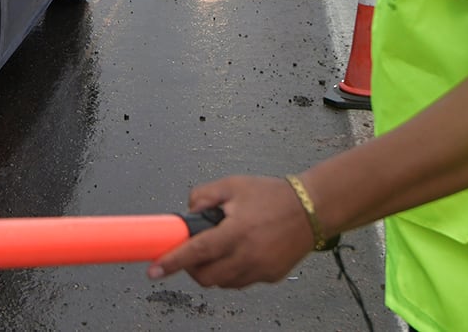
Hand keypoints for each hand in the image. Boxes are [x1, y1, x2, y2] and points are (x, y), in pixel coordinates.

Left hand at [148, 174, 315, 287]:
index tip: (154, 270)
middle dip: (191, 268)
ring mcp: (260, 270)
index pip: (197, 252)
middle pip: (206, 277)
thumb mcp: (233, 185)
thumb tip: (188, 213)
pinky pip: (241, 281)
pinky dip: (231, 272)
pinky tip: (236, 253)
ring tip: (218, 248)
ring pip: (223, 283)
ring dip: (212, 270)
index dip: (173, 262)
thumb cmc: (274, 195)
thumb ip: (204, 195)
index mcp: (237, 231)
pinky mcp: (270, 277)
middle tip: (190, 253)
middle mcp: (249, 255)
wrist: (312, 209)